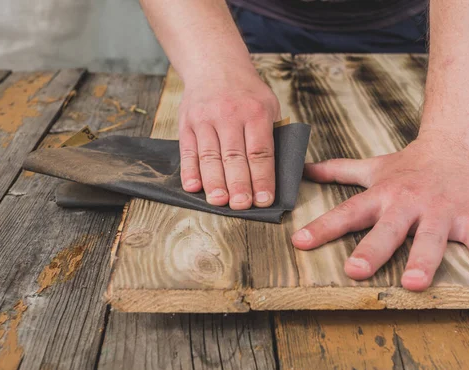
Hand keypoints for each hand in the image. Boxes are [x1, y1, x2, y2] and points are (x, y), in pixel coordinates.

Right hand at [178, 69, 280, 209]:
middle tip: (242, 206)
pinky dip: (189, 171)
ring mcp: (205, 119)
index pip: (260, 152)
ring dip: (214, 182)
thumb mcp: (268, 105)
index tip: (264, 199)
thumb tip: (282, 172)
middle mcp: (229, 115)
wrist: (215, 64)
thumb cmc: (246, 93)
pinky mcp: (187, 124)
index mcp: (255, 112)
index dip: (262, 178)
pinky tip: (193, 187)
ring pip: (210, 157)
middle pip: (234, 157)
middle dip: (239, 184)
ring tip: (219, 202)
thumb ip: (272, 135)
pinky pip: (188, 151)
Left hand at [291, 137, 468, 290]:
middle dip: (372, 250)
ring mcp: (441, 212)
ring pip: (431, 238)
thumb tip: (305, 169)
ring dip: (423, 260)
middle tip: (355, 270)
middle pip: (387, 229)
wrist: (457, 144)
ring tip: (413, 283)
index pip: (347, 213)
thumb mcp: (373, 168)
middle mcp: (408, 204)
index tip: (300, 242)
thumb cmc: (410, 165)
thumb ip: (338, 171)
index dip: (323, 227)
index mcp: (383, 196)